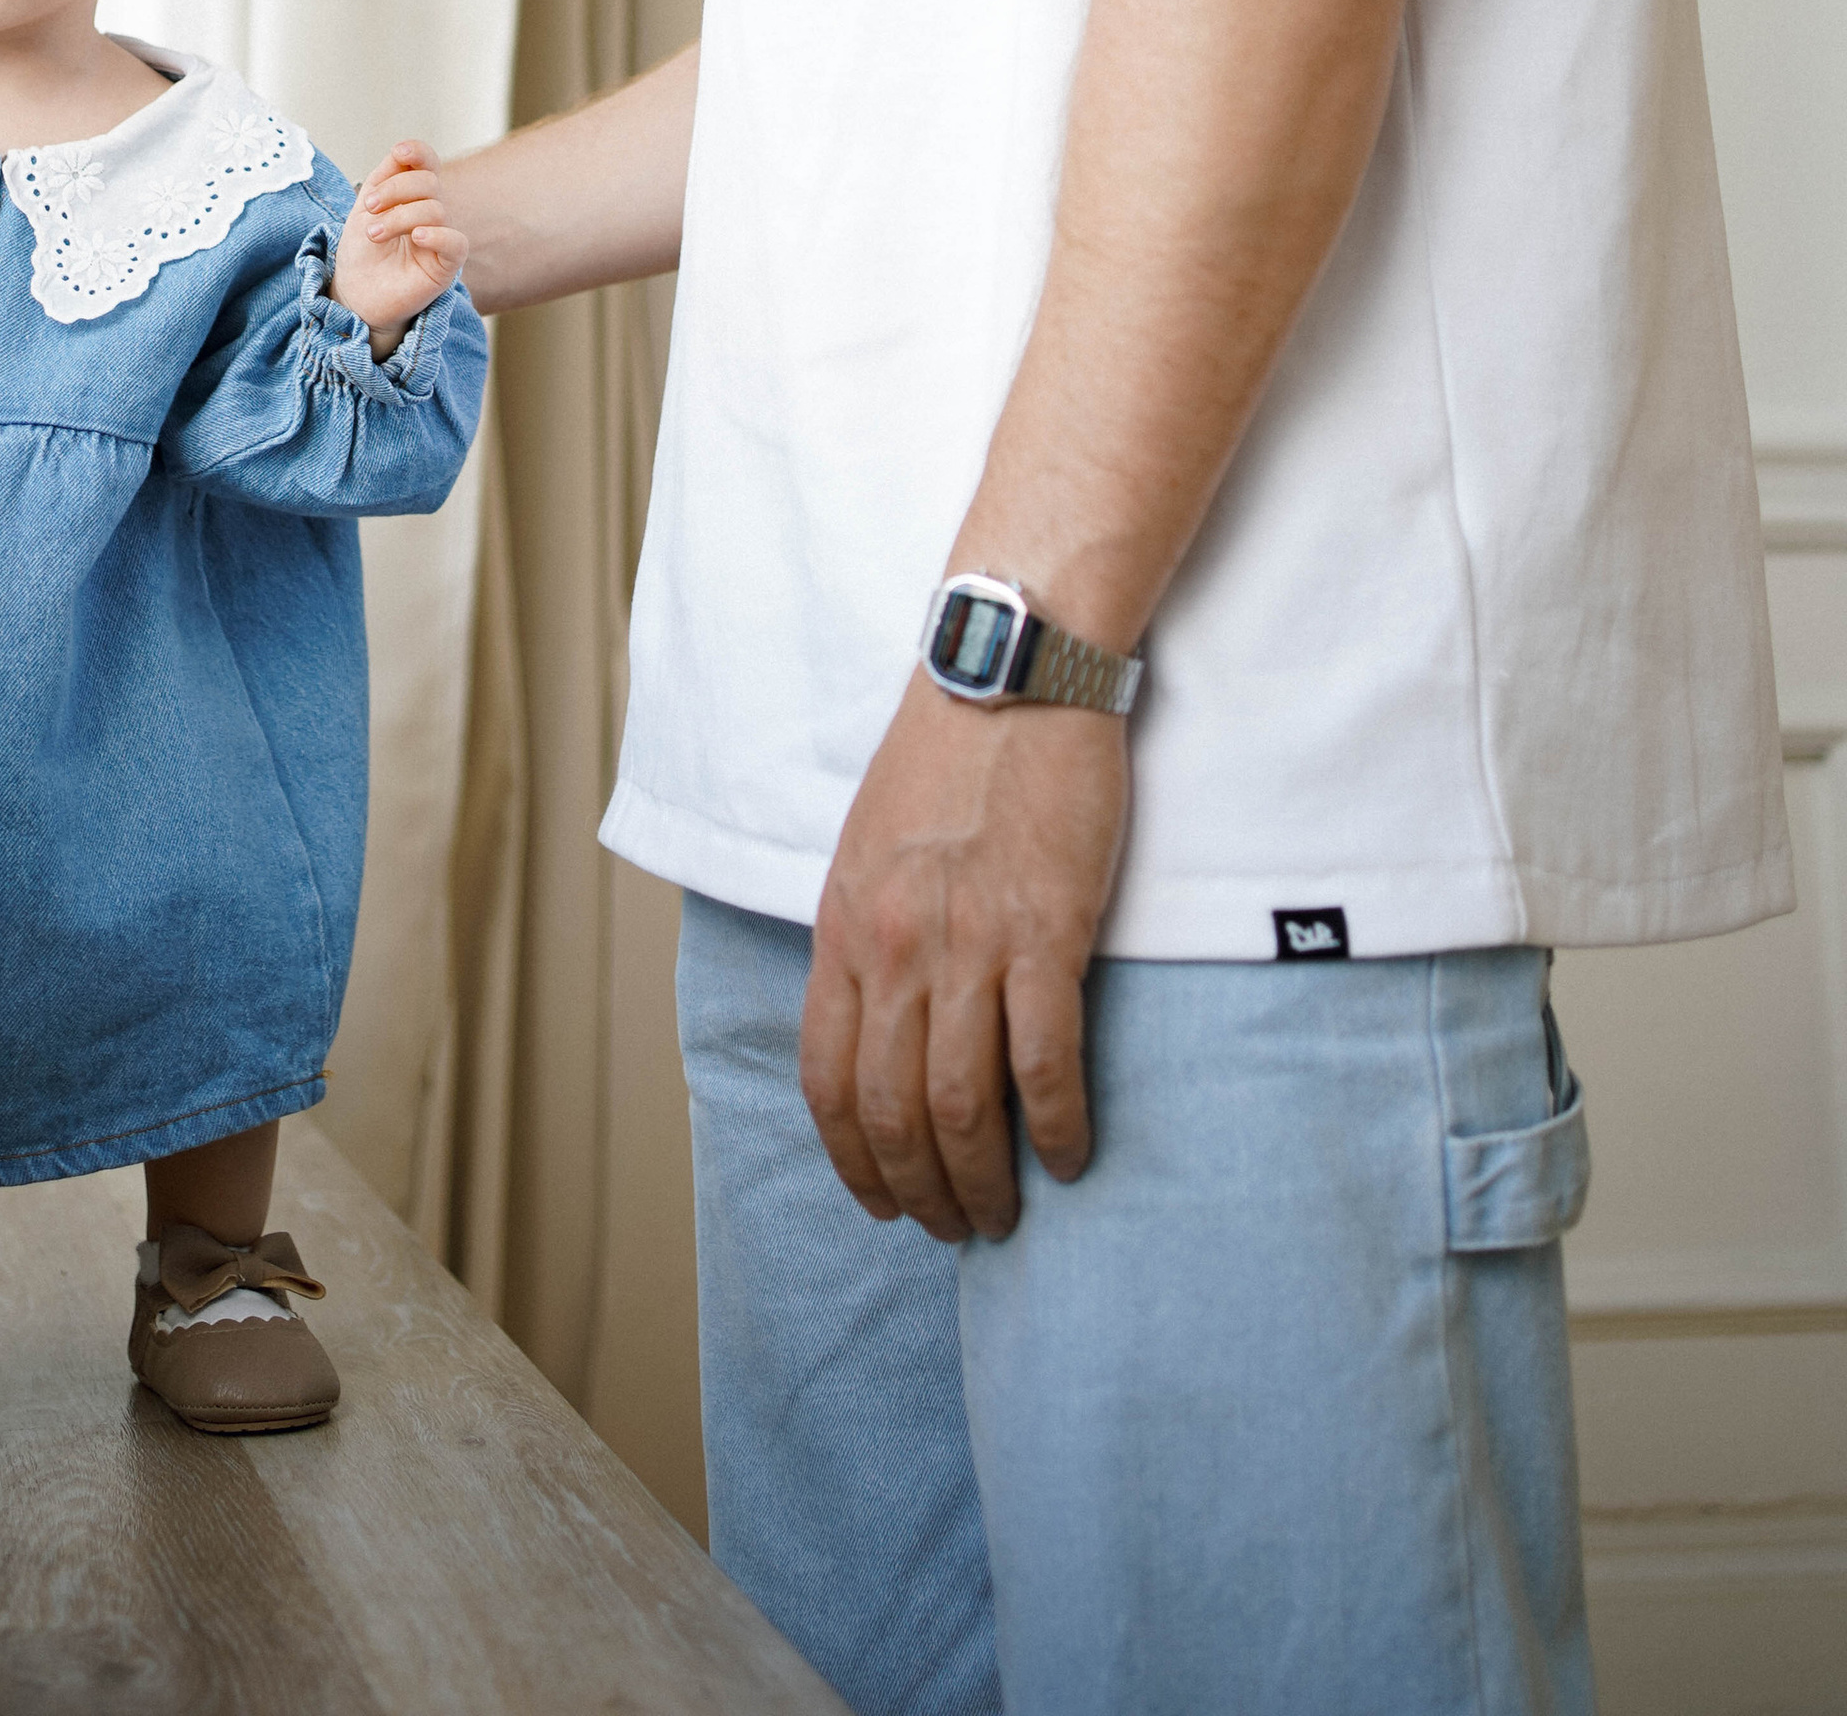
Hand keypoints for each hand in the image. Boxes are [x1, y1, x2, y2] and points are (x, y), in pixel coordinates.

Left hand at [334, 141, 466, 355]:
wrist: (356, 294)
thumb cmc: (362, 252)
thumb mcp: (365, 209)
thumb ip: (383, 178)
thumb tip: (401, 151)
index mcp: (414, 195)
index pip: (428, 164)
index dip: (419, 152)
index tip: (399, 151)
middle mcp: (432, 212)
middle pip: (429, 183)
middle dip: (395, 190)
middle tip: (369, 208)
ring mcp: (441, 238)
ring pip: (435, 210)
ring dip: (398, 218)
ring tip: (375, 235)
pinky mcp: (446, 266)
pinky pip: (456, 242)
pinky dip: (438, 235)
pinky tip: (417, 238)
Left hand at [800, 673, 1128, 1243]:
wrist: (1011, 671)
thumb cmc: (949, 751)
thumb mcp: (871, 843)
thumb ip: (869, 929)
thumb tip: (880, 1011)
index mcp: (845, 926)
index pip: (826, 1079)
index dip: (851, 1159)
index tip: (881, 1201)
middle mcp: (893, 946)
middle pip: (890, 1111)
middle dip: (917, 1190)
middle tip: (952, 1226)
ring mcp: (967, 944)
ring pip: (960, 1107)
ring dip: (983, 1180)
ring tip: (1006, 1212)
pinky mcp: (1044, 933)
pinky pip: (1043, 1066)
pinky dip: (1055, 1129)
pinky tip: (1071, 1157)